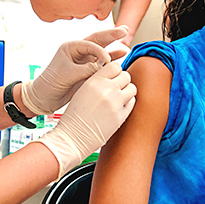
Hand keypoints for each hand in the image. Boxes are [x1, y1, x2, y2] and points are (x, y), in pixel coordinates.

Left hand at [21, 26, 128, 114]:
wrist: (45, 98)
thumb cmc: (50, 83)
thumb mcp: (67, 74)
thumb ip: (86, 70)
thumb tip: (102, 67)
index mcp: (71, 47)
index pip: (90, 44)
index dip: (100, 51)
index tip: (106, 61)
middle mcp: (79, 52)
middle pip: (98, 40)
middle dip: (111, 35)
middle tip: (124, 29)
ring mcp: (84, 61)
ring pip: (102, 51)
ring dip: (113, 47)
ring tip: (126, 41)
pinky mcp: (88, 71)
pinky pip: (102, 63)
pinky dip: (112, 60)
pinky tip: (121, 56)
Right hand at [36, 61, 135, 177]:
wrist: (72, 137)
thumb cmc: (75, 116)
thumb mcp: (82, 91)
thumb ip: (98, 82)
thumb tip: (112, 76)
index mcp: (94, 81)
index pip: (115, 66)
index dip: (115, 71)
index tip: (112, 77)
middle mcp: (106, 89)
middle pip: (126, 75)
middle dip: (122, 81)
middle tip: (116, 89)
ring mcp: (115, 103)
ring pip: (132, 88)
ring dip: (127, 91)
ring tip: (118, 98)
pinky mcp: (121, 116)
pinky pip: (132, 102)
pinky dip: (128, 103)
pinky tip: (118, 107)